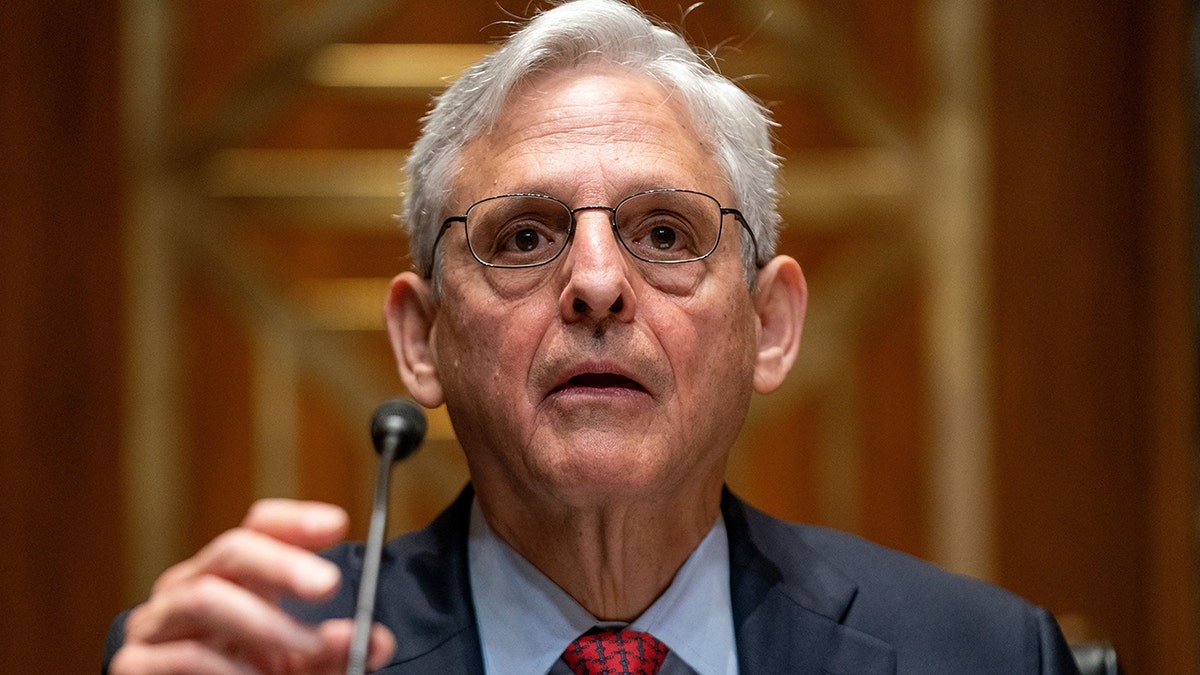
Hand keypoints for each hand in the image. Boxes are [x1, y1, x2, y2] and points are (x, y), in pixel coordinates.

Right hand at [109, 499, 395, 673]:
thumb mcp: (297, 662)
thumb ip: (336, 651)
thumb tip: (379, 642)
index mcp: (232, 577)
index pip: (257, 527)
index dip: (295, 520)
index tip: (338, 523)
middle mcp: (190, 587)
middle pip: (231, 549)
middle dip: (282, 562)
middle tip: (329, 583)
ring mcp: (157, 623)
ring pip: (205, 597)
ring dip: (265, 623)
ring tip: (309, 649)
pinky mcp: (134, 665)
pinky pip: (181, 656)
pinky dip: (226, 669)